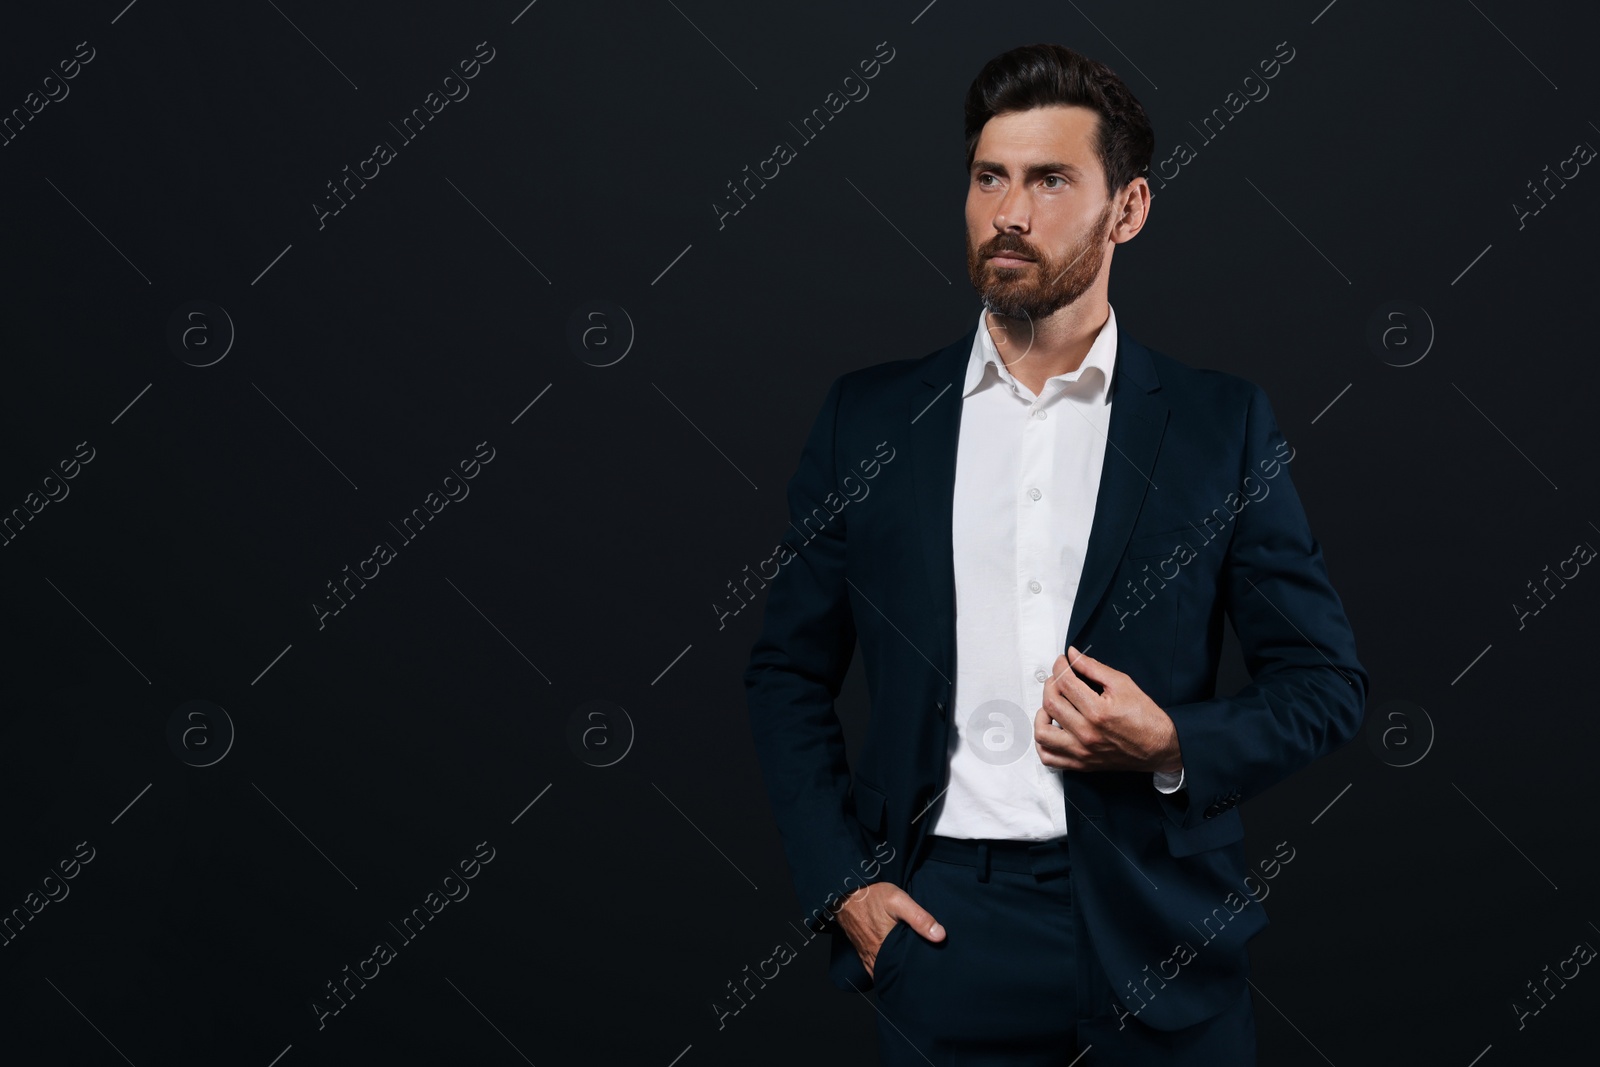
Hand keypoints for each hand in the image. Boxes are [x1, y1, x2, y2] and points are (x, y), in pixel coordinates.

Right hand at [832, 880, 944, 978]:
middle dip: (905, 976)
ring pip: (880, 971)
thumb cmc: (872, 896)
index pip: (902, 970)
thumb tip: (940, 936)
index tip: (926, 975)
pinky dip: (880, 970)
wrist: (845, 892)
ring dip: (892, 973)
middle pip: (892, 972)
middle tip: (920, 976)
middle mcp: (873, 955)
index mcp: (884, 948)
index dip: (914, 974)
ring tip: (907, 974)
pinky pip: (871, 967)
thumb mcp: (899, 901)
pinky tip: (889, 967)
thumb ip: (919, 918)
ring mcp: (865, 953)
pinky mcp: (861, 949)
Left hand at [1034, 645, 1181, 773]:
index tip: (1062, 662)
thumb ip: (1093, 667)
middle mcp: (1087, 733)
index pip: (1065, 683)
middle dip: (1051, 683)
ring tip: (1053, 705)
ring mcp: (1082, 752)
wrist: (1160, 747)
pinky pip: (1048, 757)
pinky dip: (1042, 743)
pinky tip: (1052, 728)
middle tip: (1060, 678)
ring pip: (1042, 732)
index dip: (1060, 666)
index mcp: (1098, 712)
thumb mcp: (1123, 684)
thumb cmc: (1145, 718)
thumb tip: (1072, 655)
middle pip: (1050, 703)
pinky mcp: (1081, 764)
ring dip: (1042, 713)